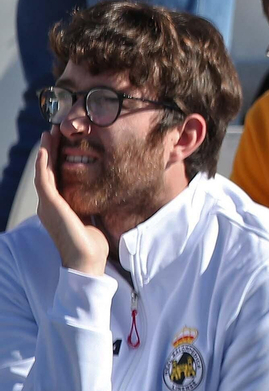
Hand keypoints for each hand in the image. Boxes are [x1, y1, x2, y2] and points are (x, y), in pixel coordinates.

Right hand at [34, 130, 108, 274]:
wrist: (86, 260)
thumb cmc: (92, 242)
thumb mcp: (91, 215)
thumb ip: (90, 203)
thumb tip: (102, 192)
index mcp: (58, 206)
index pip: (56, 176)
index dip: (56, 158)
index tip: (63, 140)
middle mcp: (49, 204)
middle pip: (47, 170)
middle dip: (49, 149)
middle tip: (54, 130)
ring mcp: (47, 204)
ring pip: (43, 171)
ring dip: (45, 151)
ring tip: (49, 133)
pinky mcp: (50, 205)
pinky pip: (44, 180)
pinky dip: (43, 164)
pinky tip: (45, 150)